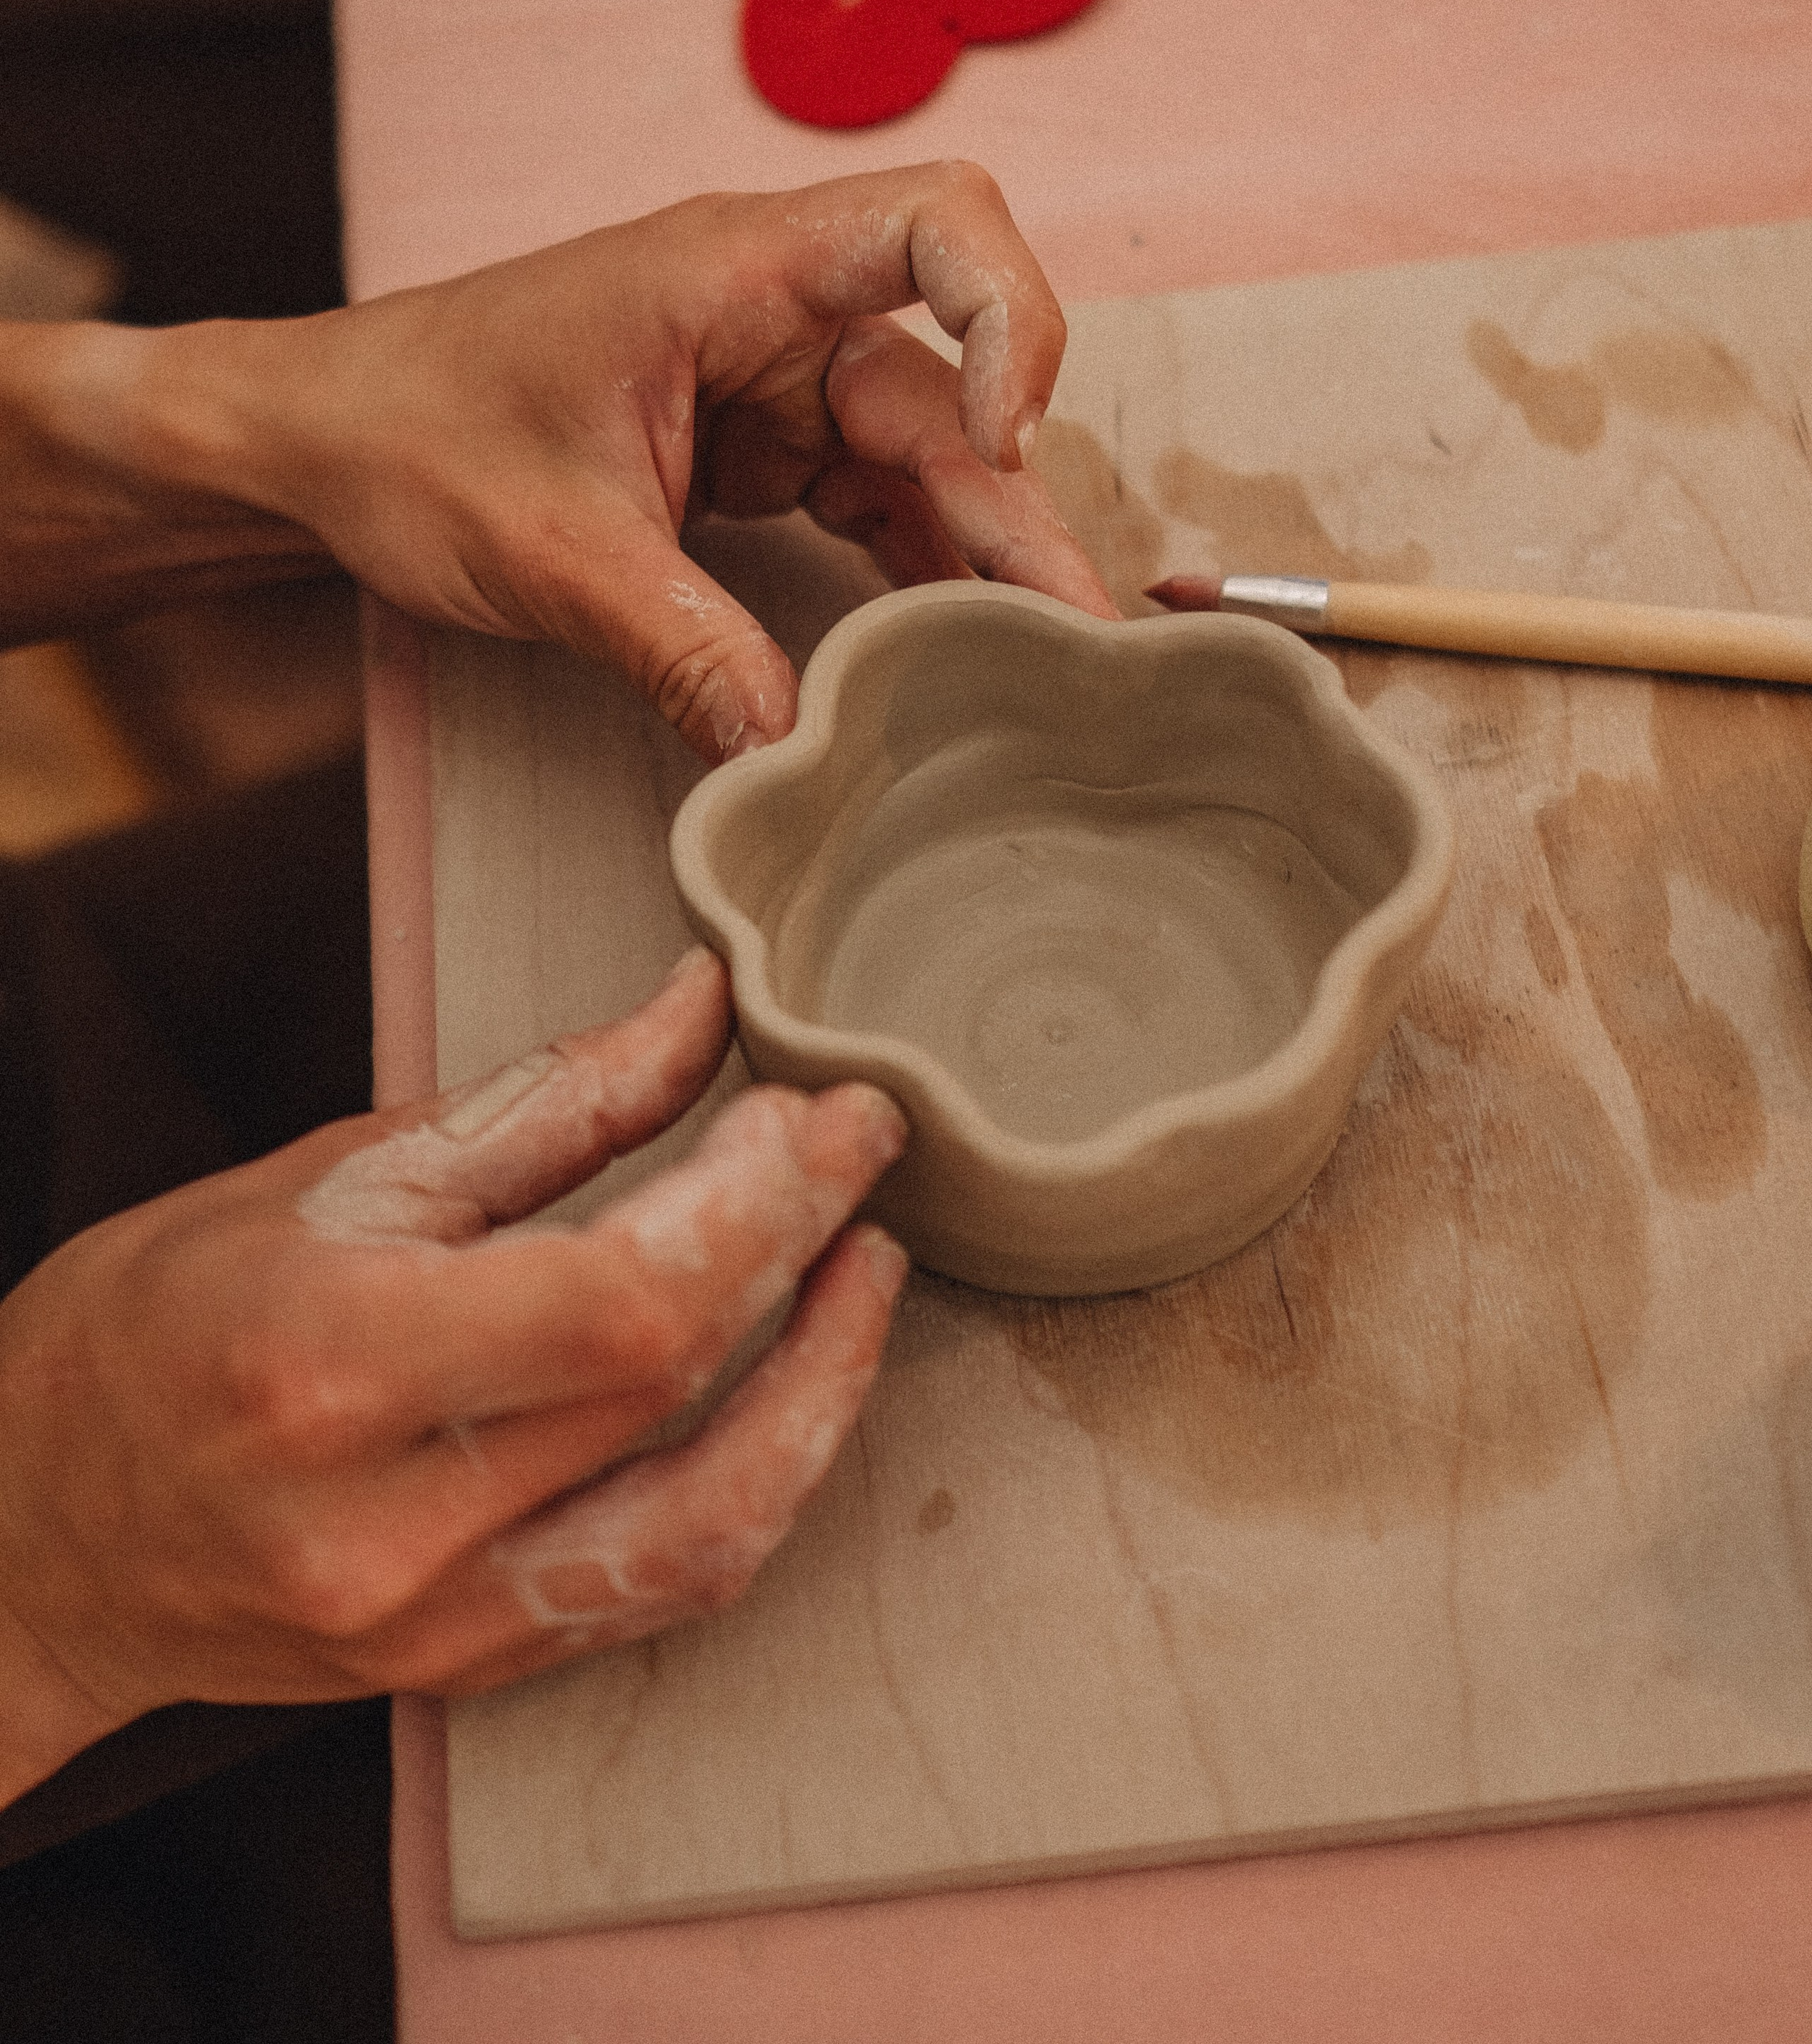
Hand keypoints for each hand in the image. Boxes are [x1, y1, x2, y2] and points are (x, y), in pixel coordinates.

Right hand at [0, 950, 906, 1804]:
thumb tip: (697, 1010)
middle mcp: (387, 1522)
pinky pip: (658, 1589)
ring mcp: (430, 1623)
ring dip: (823, 1391)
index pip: (620, 1301)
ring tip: (862, 1271)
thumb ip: (543, 1104)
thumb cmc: (152, 1324)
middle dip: (803, 1245)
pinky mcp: (464, 1669)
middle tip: (856, 1145)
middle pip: (674, 1388)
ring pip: (707, 1527)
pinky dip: (754, 1482)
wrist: (27, 1534)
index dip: (756, 1198)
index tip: (816, 1110)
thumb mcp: (330, 1173)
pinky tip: (791, 1389)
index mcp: (331, 1362)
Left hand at [238, 158, 1115, 757]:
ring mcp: (776, 382)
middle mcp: (776, 310)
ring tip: (1037, 669)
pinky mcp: (763, 451)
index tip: (1007, 437)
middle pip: (953, 381)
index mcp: (732, 270)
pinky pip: (873, 505)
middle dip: (1014, 509)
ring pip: (928, 457)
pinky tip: (951, 658)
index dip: (1013, 313)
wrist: (320, 441)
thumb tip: (787, 754)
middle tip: (1071, 638)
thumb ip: (678, 647)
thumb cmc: (411, 434)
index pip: (940, 220)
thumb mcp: (547, 552)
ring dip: (981, 557)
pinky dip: (914, 578)